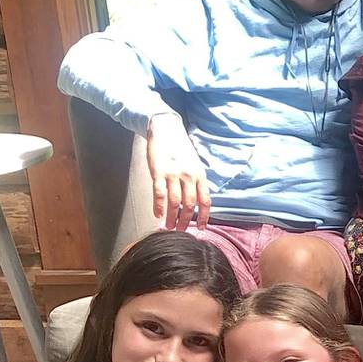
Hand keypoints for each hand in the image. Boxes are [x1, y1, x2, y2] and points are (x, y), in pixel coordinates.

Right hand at [146, 113, 210, 229]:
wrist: (167, 130)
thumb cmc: (181, 149)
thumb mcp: (195, 164)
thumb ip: (196, 181)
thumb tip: (197, 200)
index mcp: (200, 175)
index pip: (205, 200)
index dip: (204, 216)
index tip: (202, 228)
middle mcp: (189, 176)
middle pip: (190, 205)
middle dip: (186, 221)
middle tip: (181, 231)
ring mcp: (174, 174)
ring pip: (175, 202)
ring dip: (172, 217)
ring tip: (168, 227)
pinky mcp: (158, 172)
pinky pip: (159, 193)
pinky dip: (158, 206)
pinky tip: (157, 215)